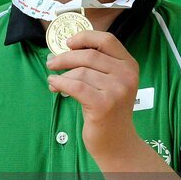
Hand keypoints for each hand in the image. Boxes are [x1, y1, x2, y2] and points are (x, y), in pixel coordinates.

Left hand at [45, 30, 142, 160]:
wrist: (117, 142)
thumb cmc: (108, 110)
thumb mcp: (110, 83)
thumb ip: (97, 65)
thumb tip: (66, 49)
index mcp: (129, 65)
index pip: (107, 40)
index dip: (85, 37)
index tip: (68, 43)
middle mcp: (127, 75)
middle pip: (89, 55)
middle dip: (65, 57)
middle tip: (51, 63)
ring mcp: (117, 90)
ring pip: (80, 72)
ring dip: (62, 75)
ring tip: (54, 82)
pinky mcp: (104, 104)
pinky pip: (75, 86)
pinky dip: (60, 83)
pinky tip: (53, 86)